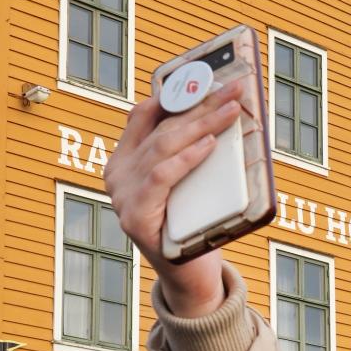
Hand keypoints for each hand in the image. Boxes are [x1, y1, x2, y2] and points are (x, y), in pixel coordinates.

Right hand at [104, 76, 252, 317]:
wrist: (189, 274)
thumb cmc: (193, 221)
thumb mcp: (188, 180)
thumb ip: (189, 150)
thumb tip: (221, 108)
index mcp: (125, 160)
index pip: (145, 114)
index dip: (175, 92)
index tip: (206, 75)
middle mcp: (117, 175)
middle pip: (160, 128)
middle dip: (199, 104)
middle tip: (233, 89)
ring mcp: (122, 197)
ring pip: (162, 147)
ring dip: (201, 124)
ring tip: (230, 111)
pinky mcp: (135, 218)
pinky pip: (162, 177)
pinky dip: (187, 158)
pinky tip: (209, 144)